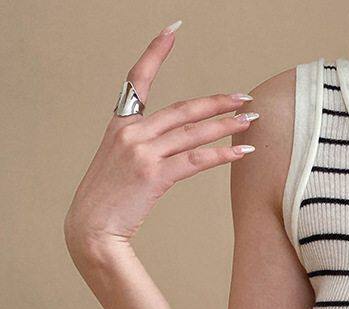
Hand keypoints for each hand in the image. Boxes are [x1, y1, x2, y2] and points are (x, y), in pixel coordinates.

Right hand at [63, 20, 258, 262]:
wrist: (91, 230)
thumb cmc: (106, 203)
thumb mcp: (116, 165)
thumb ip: (140, 149)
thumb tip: (169, 148)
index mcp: (119, 126)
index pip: (137, 79)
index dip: (156, 53)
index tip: (172, 32)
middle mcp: (131, 133)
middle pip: (182, 110)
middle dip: (216, 102)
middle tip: (243, 96)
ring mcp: (142, 153)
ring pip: (193, 133)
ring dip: (226, 126)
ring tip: (250, 120)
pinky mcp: (154, 176)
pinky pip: (196, 160)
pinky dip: (222, 154)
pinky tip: (242, 151)